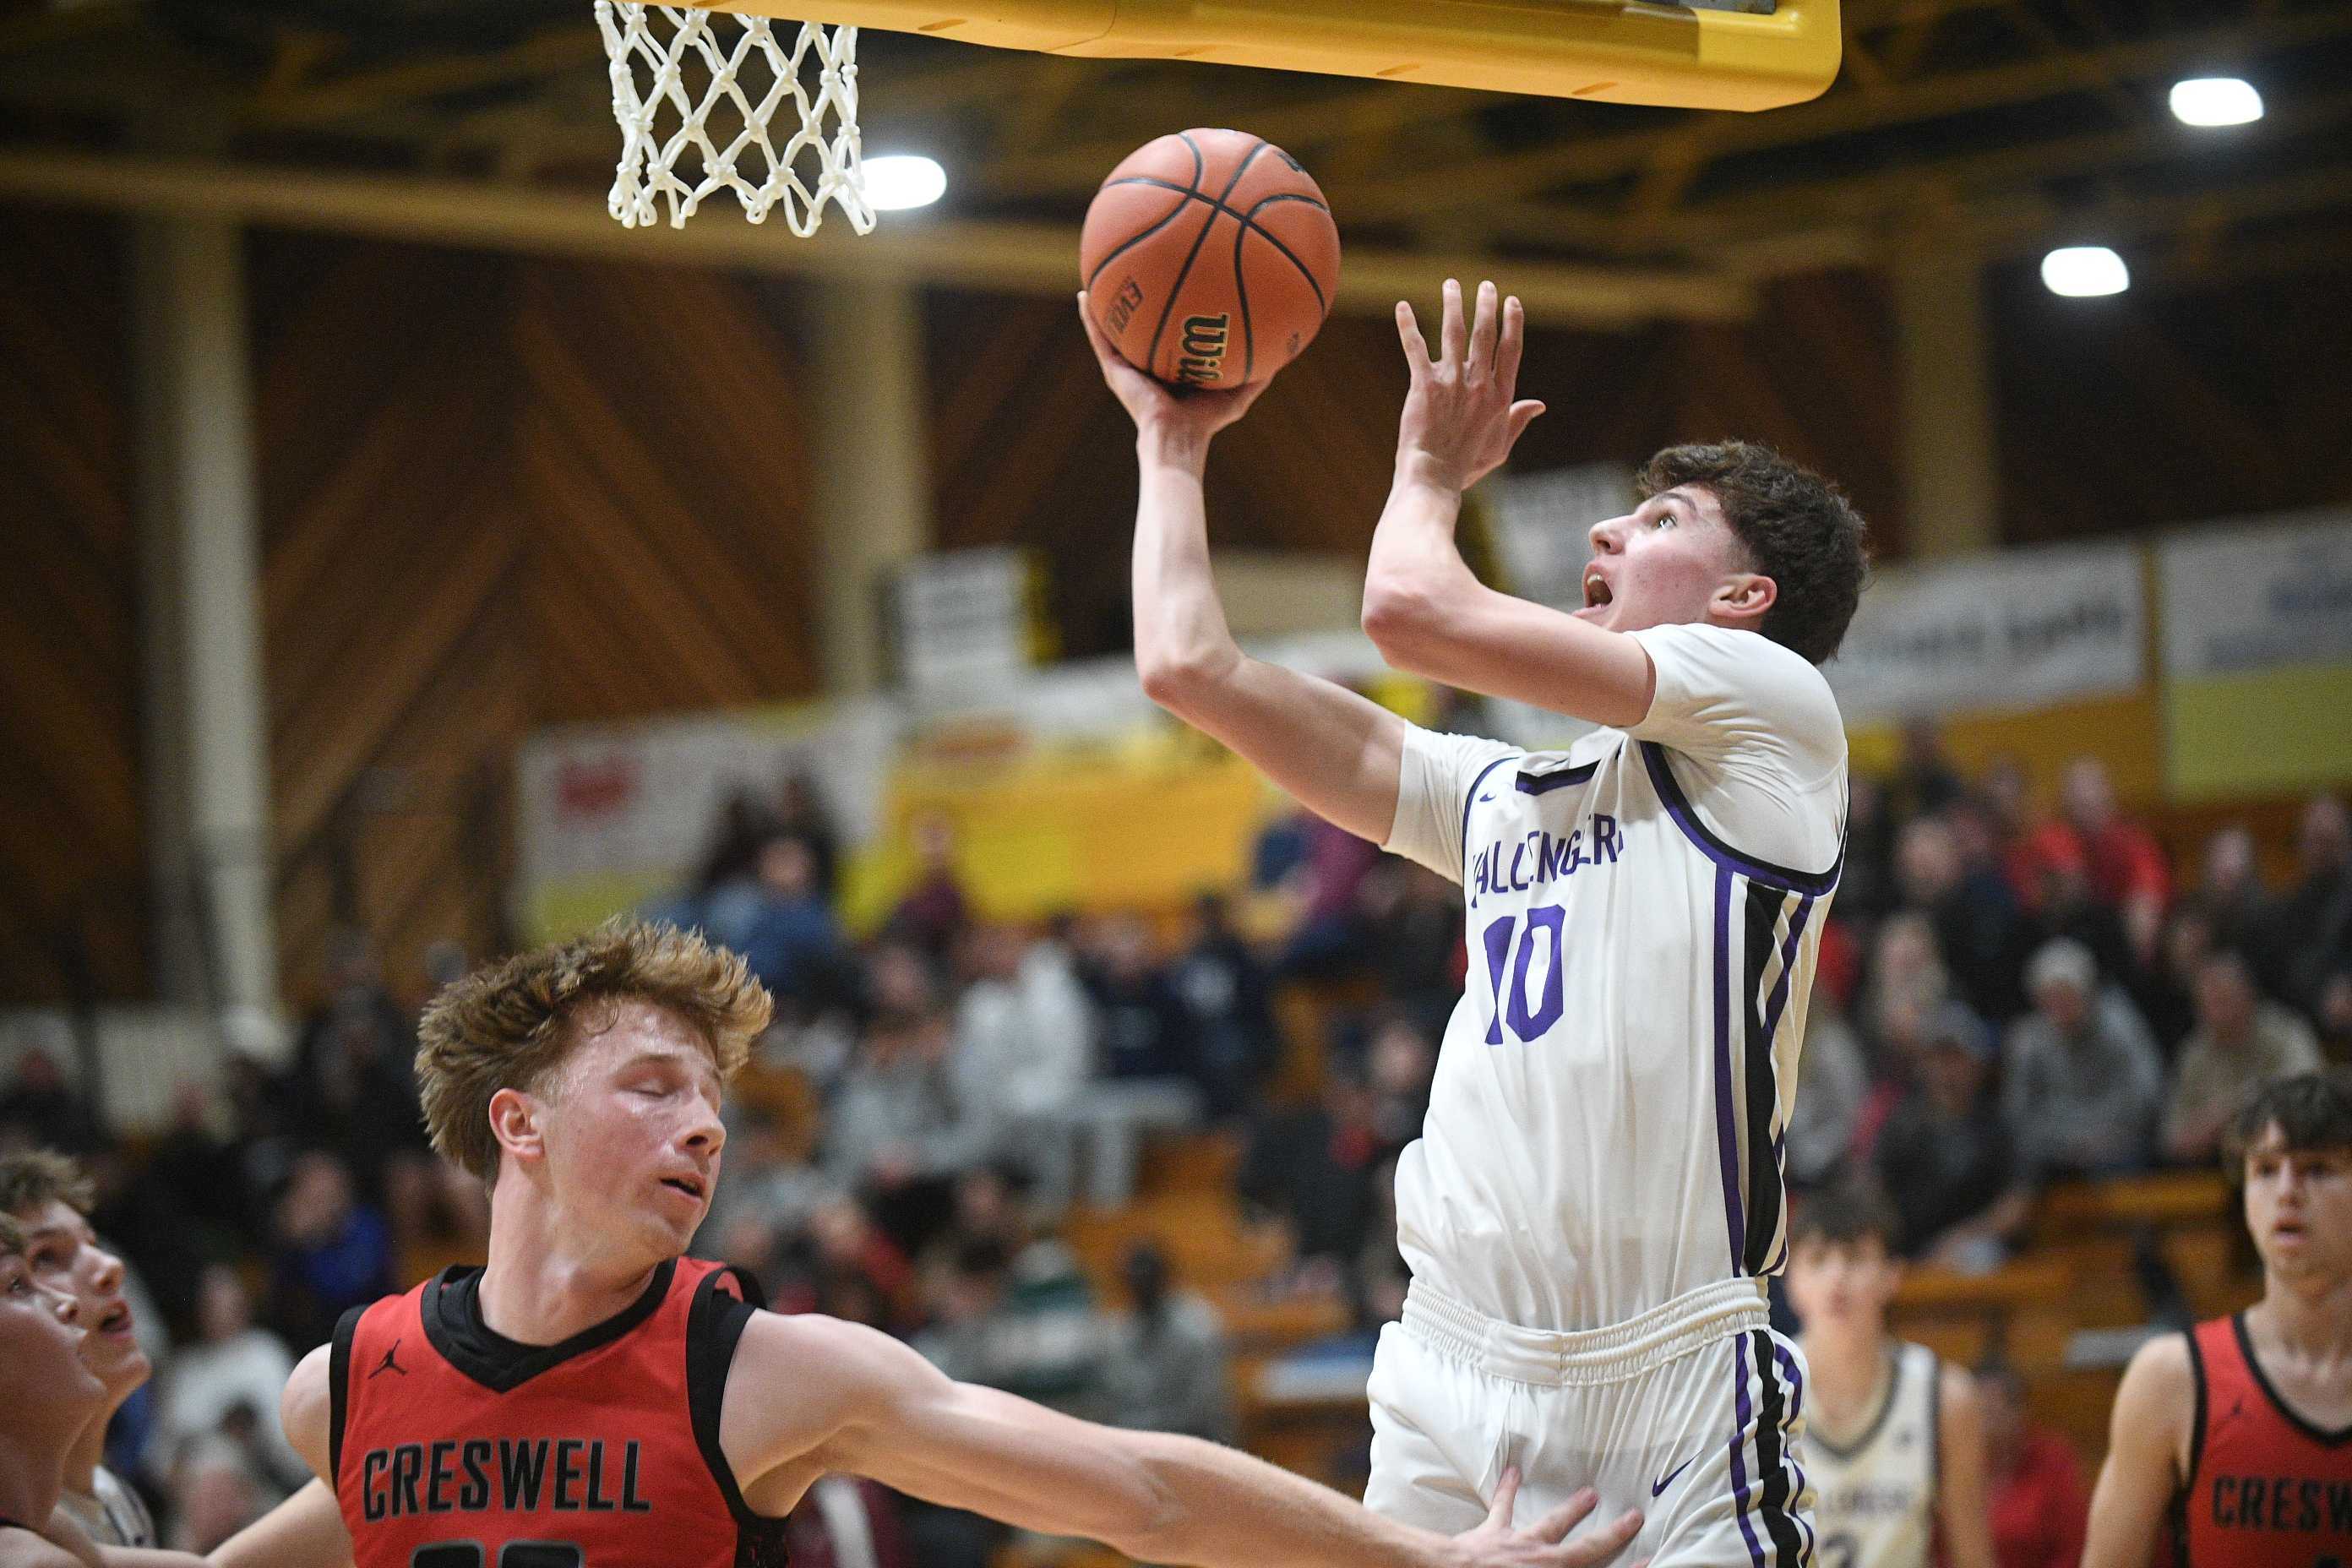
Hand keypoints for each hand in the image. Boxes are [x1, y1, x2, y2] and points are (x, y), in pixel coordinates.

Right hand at [1079, 291, 1270, 453]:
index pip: (1169, 333)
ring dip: (1106, 303)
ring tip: (1100, 274)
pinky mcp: (1113, 369)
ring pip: (1113, 328)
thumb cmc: (1205, 423)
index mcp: (1170, 366)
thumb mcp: (1237, 394)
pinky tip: (1084, 294)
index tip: (1173, 283)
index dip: (1169, 311)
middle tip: (1136, 269)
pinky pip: (1099, 338)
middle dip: (1136, 300)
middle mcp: (1146, 363)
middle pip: (1139, 325)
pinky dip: (1090, 317)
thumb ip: (1256, 374)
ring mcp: (1126, 366)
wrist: (1178, 439)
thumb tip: (1283, 354)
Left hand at [1395, 279, 1545, 492]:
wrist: (1434, 477)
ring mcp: (1452, 383)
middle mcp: (1479, 384)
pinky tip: (1401, 307)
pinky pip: (1415, 348)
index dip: (1513, 323)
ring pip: (1454, 333)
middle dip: (1487, 305)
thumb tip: (1539, 404)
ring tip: (1451, 284)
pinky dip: (1407, 326)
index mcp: (1500, 396)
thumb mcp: (1501, 446)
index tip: (1512, 303)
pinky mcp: (1424, 385)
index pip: (1511, 350)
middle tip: (1486, 286)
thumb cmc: (1466, 465)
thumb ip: (1518, 420)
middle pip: (1485, 334)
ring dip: (1453, 305)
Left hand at [1446, 1468, 1645, 1567]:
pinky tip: (1513, 1470)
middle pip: (1585, 1547)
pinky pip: (1502, 1508)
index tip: (1647, 1559)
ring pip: (1552, 1522)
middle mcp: (1544, 1559)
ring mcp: (1519, 1544)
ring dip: (1572, 1508)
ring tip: (1590, 1492)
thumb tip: (1578, 1567)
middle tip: (1633, 1516)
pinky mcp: (1493, 1533)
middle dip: (1611, 1534)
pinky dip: (1508, 1489)